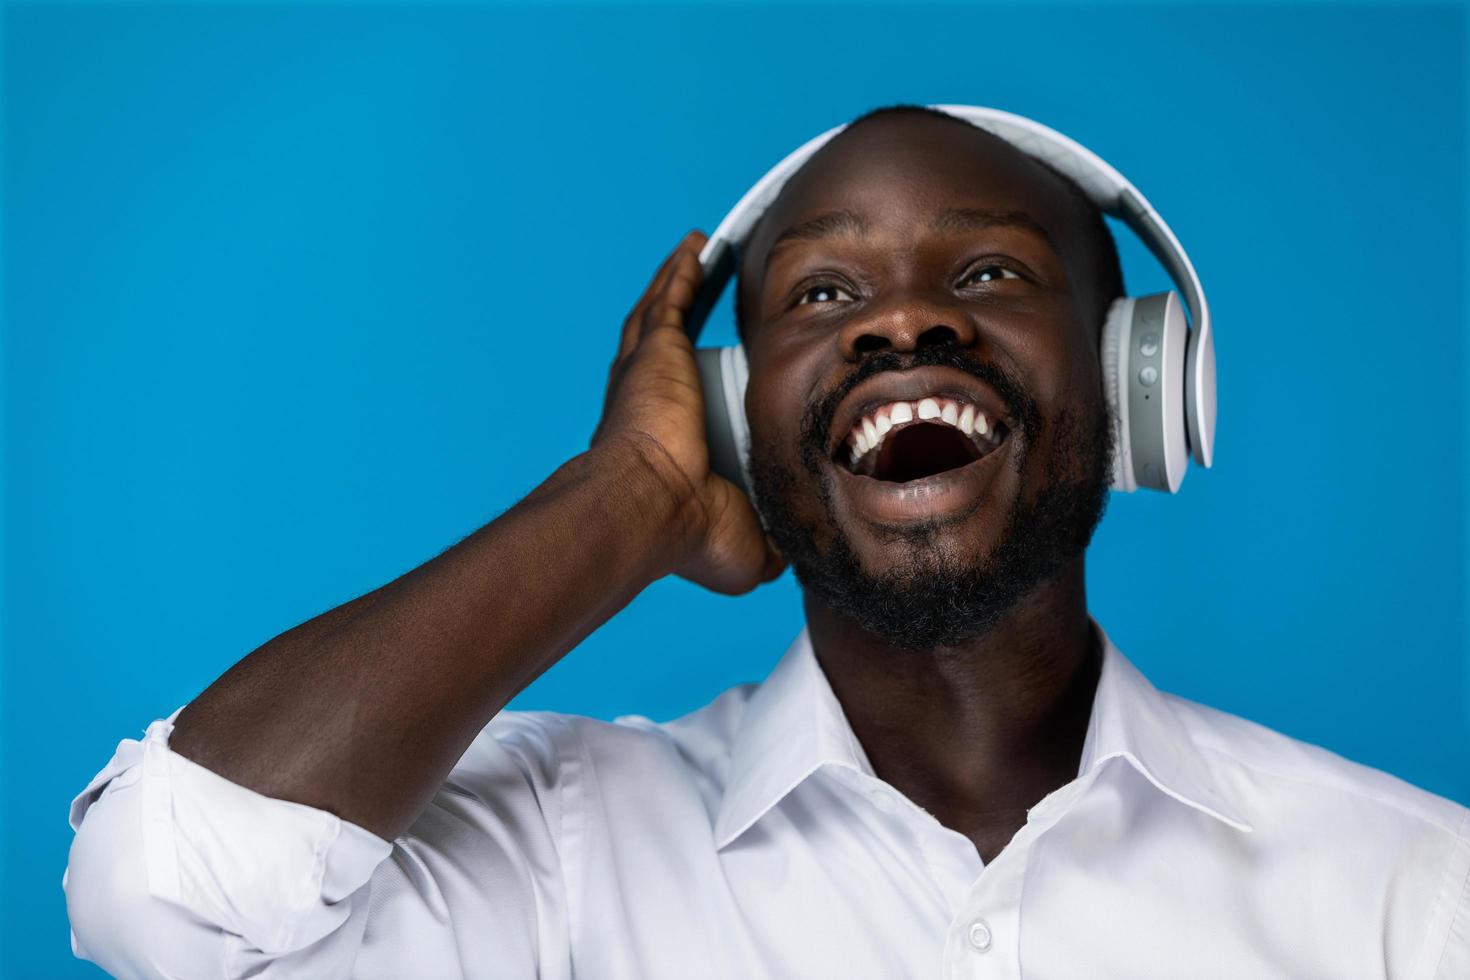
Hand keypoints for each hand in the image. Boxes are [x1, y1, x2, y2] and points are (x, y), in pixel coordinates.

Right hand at [592, 231, 784, 593]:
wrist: (649, 507)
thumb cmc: (686, 533)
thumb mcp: (748, 549)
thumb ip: (775, 541)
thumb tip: (801, 552)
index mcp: (668, 442)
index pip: (689, 400)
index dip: (704, 383)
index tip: (726, 372)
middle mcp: (650, 401)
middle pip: (670, 345)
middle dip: (683, 316)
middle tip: (705, 291)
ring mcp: (647, 372)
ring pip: (664, 313)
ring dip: (679, 283)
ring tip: (698, 255)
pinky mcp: (655, 351)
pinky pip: (670, 299)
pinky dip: (681, 271)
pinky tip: (697, 246)